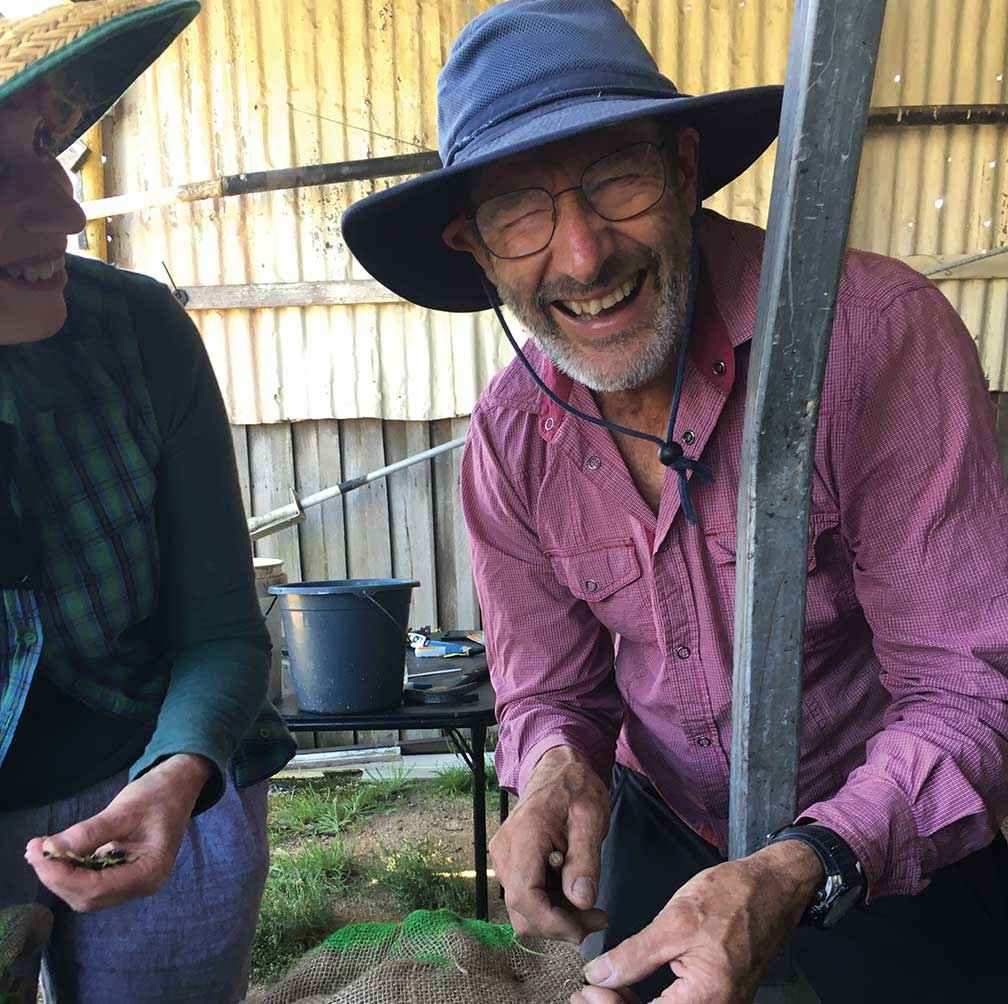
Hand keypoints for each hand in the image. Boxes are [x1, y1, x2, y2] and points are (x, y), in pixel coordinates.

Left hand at [24, 753, 213, 911]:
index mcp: (149, 872)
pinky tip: (57, 852)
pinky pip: (91, 880)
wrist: (180, 784)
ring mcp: (132, 881)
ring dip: (60, 874)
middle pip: (88, 896)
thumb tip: (50, 848)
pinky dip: (71, 869)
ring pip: (86, 892)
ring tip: (40, 849)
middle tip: (33, 849)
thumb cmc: (160, 794)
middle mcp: (141, 885)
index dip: (63, 875)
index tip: (38, 853)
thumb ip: (90, 832)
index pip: (96, 887)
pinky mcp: (123, 873)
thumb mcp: (126, 809)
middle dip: (57, 877)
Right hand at [490, 745, 609, 942]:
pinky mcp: (511, 863)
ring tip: (589, 904)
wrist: (559, 769)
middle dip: (560, 925)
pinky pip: (527, 897)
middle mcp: (504, 851)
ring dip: (557, 918)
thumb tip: (581, 901)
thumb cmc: (576, 788)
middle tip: (598, 916)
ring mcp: (504, 858)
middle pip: (522, 911)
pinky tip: (573, 891)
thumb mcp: (591, 818)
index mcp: (523, 835)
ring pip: (524, 910)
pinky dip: (551, 906)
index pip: (524, 896)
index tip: (583, 930)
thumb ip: (585, 859)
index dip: (551, 922)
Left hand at [574, 840, 822, 1003]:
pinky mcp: (718, 998)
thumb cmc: (729, 899)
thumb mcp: (675, 921)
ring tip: (601, 990)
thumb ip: (634, 955)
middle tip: (586, 993)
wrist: (773, 889)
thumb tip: (598, 976)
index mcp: (707, 998)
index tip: (586, 991)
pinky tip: (628, 989)